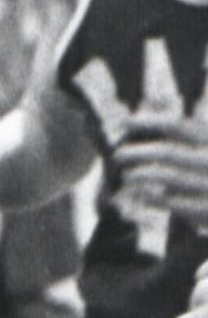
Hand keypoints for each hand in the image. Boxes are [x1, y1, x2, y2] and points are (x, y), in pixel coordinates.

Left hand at [111, 114, 207, 233]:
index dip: (149, 121)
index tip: (124, 121)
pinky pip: (172, 202)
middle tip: (117, 154)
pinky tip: (140, 193)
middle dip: (138, 152)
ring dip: (140, 175)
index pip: (177, 126)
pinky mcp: (207, 210)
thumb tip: (153, 107)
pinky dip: (151, 196)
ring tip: (127, 175)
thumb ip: (187, 134)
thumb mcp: (205, 145)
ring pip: (166, 177)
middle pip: (167, 152)